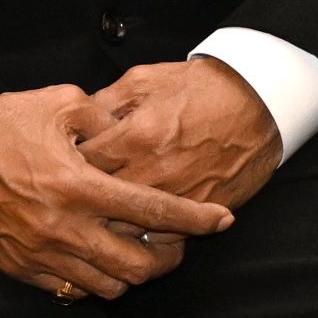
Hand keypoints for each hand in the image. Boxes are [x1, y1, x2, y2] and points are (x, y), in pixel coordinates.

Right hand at [0, 86, 230, 299]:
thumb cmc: (2, 122)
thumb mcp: (61, 102)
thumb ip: (106, 119)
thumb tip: (132, 133)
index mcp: (78, 184)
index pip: (152, 211)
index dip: (194, 219)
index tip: (222, 220)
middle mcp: (62, 227)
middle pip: (137, 266)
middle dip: (167, 258)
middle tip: (175, 242)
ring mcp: (39, 254)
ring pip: (107, 286)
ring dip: (131, 272)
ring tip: (136, 248)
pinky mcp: (19, 268)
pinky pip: (70, 289)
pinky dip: (92, 278)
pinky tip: (96, 254)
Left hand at [74, 58, 283, 218]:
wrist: (256, 101)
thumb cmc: (199, 87)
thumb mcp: (144, 80)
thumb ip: (106, 102)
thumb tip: (79, 123)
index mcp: (135, 136)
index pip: (83, 163)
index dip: (66, 163)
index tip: (61, 163)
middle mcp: (152, 172)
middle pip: (100, 202)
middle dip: (83, 200)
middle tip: (72, 196)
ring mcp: (176, 196)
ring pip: (128, 229)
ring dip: (111, 226)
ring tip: (98, 218)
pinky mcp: (198, 210)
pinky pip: (163, 238)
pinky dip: (146, 238)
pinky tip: (134, 231)